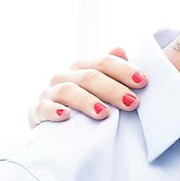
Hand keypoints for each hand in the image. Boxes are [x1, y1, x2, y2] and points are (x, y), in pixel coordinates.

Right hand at [27, 47, 147, 126]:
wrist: (58, 130)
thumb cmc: (88, 107)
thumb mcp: (103, 91)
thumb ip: (112, 72)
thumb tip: (121, 50)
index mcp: (83, 68)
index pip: (104, 62)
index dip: (123, 70)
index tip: (143, 82)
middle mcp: (65, 76)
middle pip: (89, 76)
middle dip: (112, 89)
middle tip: (132, 103)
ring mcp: (50, 93)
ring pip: (67, 90)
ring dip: (87, 101)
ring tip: (104, 113)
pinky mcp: (37, 112)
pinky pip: (42, 108)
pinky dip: (53, 111)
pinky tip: (66, 116)